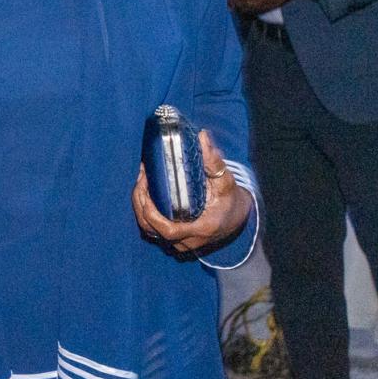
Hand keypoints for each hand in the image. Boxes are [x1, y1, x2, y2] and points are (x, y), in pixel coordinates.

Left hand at [132, 129, 253, 255]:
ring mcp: (181, 242)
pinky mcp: (175, 239)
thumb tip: (202, 136)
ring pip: (149, 230)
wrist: (237, 218)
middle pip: (152, 229)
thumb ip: (214, 161)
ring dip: (140, 206)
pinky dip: (145, 211)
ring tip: (141, 181)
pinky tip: (145, 191)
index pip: (168, 230)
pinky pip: (152, 228)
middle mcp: (189, 240)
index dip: (151, 212)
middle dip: (141, 202)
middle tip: (141, 177)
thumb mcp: (226, 181)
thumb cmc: (231, 200)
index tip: (145, 188)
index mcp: (202, 228)